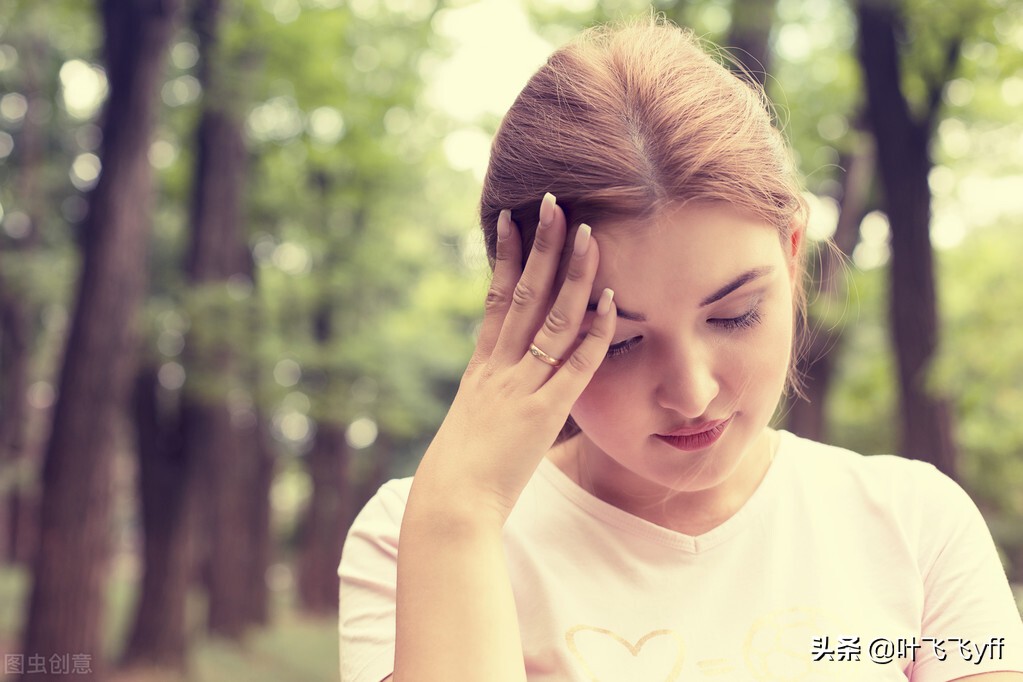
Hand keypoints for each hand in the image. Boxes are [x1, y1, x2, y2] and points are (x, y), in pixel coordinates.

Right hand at [408, 193, 615, 527]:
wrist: (450, 505)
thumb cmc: (457, 476)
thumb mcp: (471, 425)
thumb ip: (489, 399)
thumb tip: (499, 388)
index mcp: (481, 369)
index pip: (496, 299)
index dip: (507, 257)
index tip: (513, 219)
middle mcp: (499, 369)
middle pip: (523, 295)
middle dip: (541, 247)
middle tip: (554, 203)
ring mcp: (520, 388)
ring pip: (550, 320)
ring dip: (571, 275)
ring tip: (588, 234)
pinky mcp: (543, 414)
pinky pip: (573, 366)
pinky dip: (594, 332)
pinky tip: (610, 300)